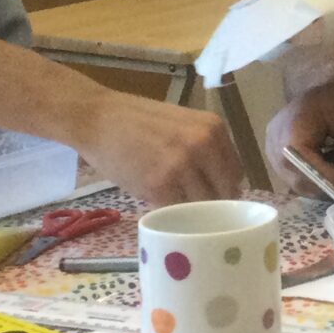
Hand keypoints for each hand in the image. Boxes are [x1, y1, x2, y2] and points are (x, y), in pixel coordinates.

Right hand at [77, 93, 243, 205]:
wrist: (97, 118)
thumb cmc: (137, 122)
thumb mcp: (182, 125)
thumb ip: (204, 150)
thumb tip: (223, 186)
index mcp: (213, 129)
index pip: (236, 173)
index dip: (224, 189)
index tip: (212, 199)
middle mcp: (203, 145)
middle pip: (224, 193)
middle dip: (212, 205)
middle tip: (196, 212)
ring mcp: (182, 165)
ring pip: (201, 205)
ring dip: (190, 211)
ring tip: (175, 208)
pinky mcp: (159, 185)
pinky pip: (176, 211)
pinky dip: (169, 214)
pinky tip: (158, 205)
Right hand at [264, 57, 333, 191]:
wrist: (333, 83)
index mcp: (294, 124)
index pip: (303, 161)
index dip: (326, 176)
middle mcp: (275, 138)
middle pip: (296, 177)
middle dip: (326, 185)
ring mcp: (273, 148)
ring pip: (295, 181)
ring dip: (321, 183)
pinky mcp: (277, 155)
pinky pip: (295, 177)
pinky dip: (316, 177)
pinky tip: (333, 165)